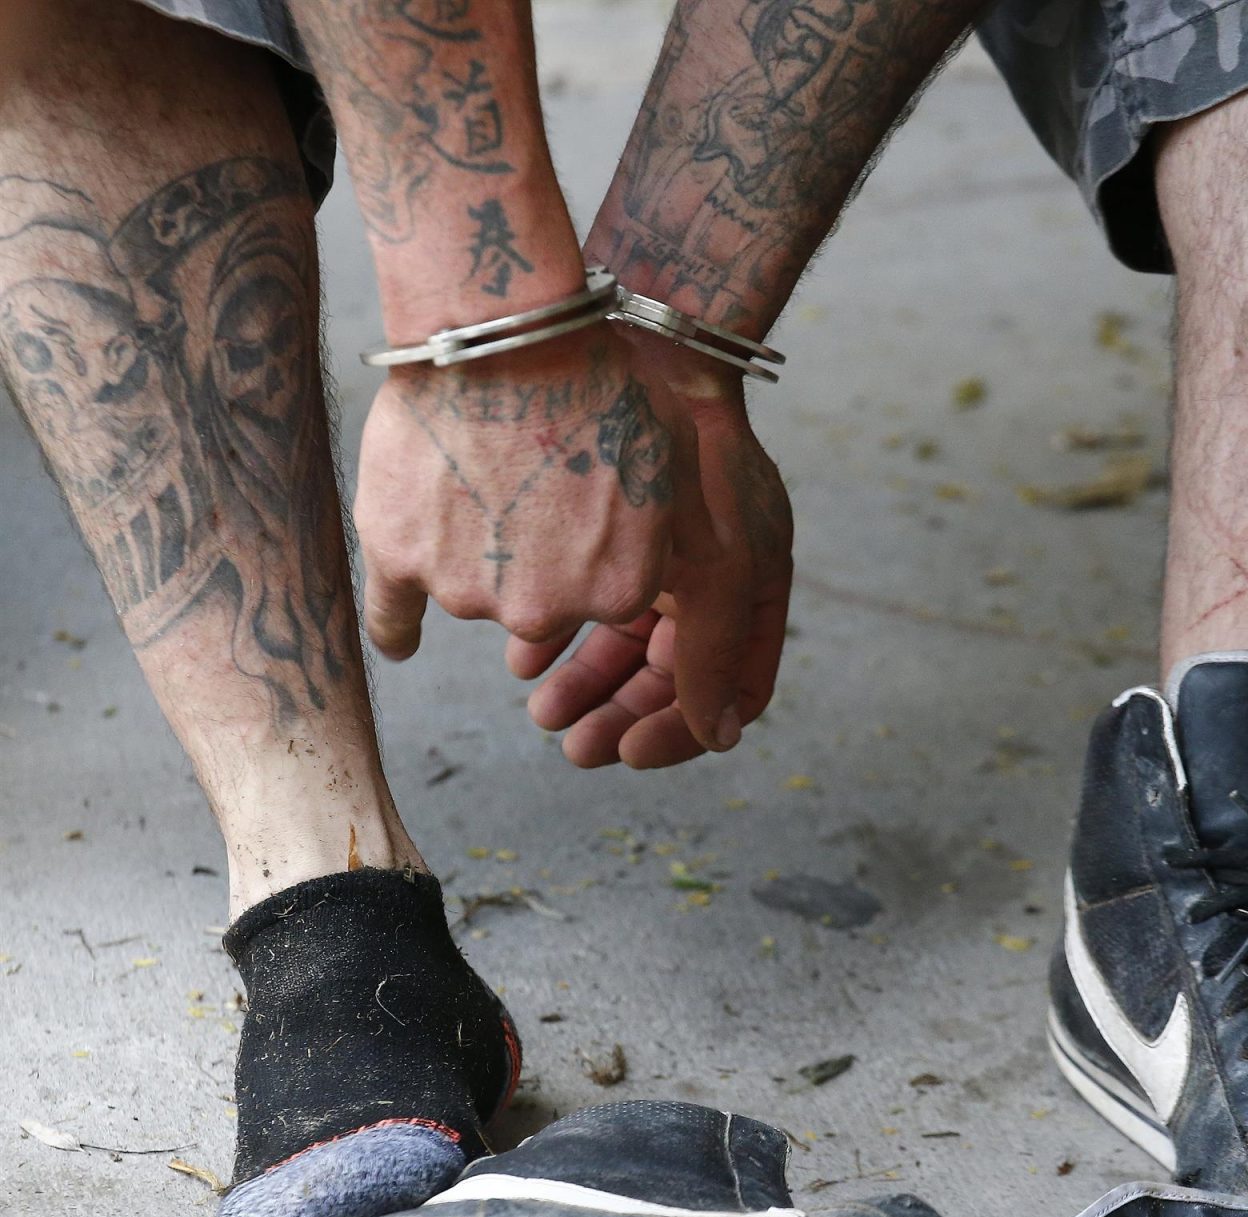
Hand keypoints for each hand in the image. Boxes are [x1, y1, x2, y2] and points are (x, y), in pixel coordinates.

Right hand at [353, 326, 754, 753]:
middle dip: (536, 552)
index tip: (580, 501)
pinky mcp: (396, 555)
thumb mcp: (690, 479)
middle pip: (537, 601)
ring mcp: (464, 586)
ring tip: (486, 472)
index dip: (592, 542)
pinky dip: (399, 625)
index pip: (603, 596)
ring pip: (471, 590)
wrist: (505, 322)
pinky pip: (394, 614)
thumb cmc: (608, 386)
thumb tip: (720, 731)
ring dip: (476, 551)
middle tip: (532, 480)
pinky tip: (406, 639)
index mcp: (618, 591)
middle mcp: (543, 605)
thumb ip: (711, 591)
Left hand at [521, 346, 793, 768]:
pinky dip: (552, 632)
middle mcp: (707, 579)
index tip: (630, 754)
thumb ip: (715, 653)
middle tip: (572, 744)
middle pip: (666, 675)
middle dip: (619, 712)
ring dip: (582, 682)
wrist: (644, 349)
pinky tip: (521, 653)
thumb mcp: (720, 563)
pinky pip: (579, 598)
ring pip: (619, 643)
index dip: (681, 729)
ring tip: (540, 708)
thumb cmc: (696, 453)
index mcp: (751, 590)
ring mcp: (655, 553)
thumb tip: (718, 736)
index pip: (728, 689)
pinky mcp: (605, 527)